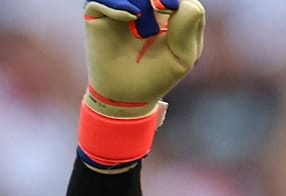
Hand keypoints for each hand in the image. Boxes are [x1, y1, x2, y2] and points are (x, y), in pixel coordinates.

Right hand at [82, 0, 205, 117]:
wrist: (128, 96)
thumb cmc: (158, 74)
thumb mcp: (184, 52)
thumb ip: (188, 22)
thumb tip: (168, 0)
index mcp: (164, 6)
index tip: (170, 8)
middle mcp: (141, 1)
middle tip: (160, 7)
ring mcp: (118, 4)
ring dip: (140, 2)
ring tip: (141, 25)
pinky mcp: (96, 11)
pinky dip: (117, 5)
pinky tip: (130, 17)